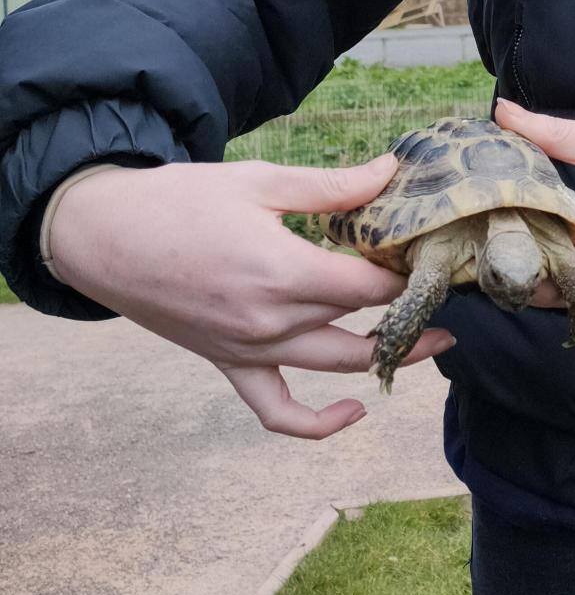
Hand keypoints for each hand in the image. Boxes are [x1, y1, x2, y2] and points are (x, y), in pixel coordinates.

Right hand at [45, 155, 456, 439]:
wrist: (102, 235)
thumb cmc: (179, 200)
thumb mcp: (261, 181)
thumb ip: (332, 186)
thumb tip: (391, 170)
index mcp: (283, 271)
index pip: (371, 286)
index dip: (411, 273)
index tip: (438, 257)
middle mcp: (270, 321)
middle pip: (365, 330)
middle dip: (414, 315)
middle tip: (452, 297)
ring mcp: (249, 349)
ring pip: (336, 368)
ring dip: (390, 360)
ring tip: (434, 342)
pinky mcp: (228, 363)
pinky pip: (276, 410)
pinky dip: (316, 424)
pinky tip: (353, 410)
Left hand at [493, 99, 574, 310]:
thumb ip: (552, 133)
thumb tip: (502, 112)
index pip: (545, 271)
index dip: (513, 253)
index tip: (491, 229)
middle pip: (552, 292)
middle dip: (524, 266)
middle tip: (499, 233)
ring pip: (570, 300)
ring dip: (547, 277)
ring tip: (527, 240)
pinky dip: (573, 281)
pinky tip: (562, 250)